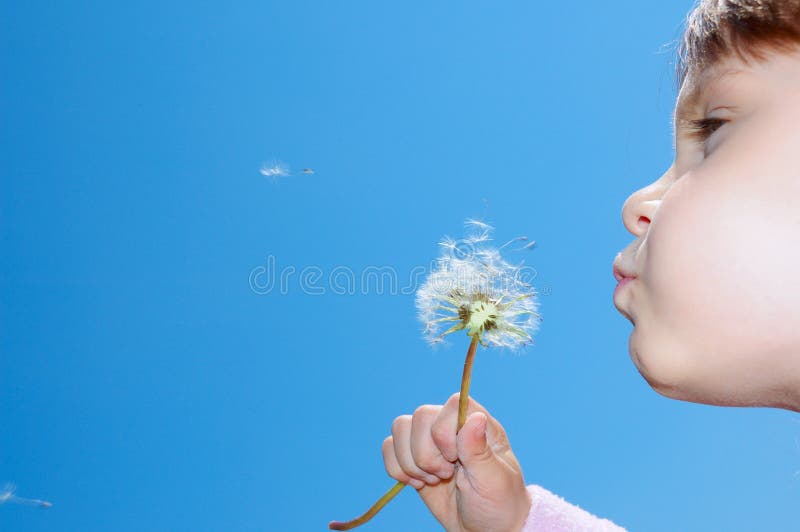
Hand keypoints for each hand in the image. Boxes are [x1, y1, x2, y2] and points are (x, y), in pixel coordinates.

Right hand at [382, 392, 530, 531]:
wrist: (483, 530)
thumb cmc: (498, 504)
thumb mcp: (495, 482)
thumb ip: (480, 452)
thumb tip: (475, 418)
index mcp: (479, 424)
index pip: (451, 405)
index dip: (444, 432)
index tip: (456, 460)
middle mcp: (452, 426)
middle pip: (420, 416)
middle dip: (427, 454)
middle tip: (446, 475)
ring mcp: (430, 440)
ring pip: (401, 428)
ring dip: (412, 462)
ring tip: (433, 479)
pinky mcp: (413, 457)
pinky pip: (388, 447)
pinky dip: (397, 469)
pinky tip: (418, 483)